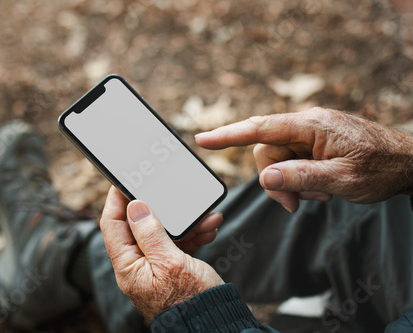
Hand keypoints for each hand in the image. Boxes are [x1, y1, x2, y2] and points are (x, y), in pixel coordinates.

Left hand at [99, 186, 224, 318]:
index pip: (113, 225)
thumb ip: (150, 233)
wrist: (214, 323)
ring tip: (205, 215)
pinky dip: (193, 235)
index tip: (125, 181)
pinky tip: (208, 227)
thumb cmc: (190, 301)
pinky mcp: (173, 268)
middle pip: (140, 226)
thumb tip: (134, 207)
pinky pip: (178, 244)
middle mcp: (138, 266)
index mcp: (128, 266)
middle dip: (161, 209)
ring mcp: (155, 267)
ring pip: (164, 233)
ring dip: (185, 222)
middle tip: (170, 193)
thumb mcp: (170, 262)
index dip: (117, 200)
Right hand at [196, 108, 412, 211]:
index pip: (261, 128)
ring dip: (291, 184)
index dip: (229, 135)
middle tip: (297, 204)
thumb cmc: (381, 168)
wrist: (407, 164)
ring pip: (277, 162)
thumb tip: (265, 177)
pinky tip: (321, 188)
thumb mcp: (342, 179)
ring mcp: (309, 135)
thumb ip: (300, 177)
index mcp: (311, 126)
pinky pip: (291, 163)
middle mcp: (306, 125)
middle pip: (266, 153)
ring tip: (320, 194)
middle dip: (276, 181)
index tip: (203, 140)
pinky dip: (299, 181)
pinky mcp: (312, 145)